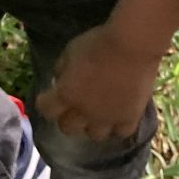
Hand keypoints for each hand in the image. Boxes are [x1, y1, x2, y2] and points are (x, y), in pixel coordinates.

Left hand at [35, 23, 157, 141]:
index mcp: (66, 94)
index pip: (45, 109)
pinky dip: (118, 125)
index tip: (49, 96)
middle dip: (68, 117)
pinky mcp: (130, 117)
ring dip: (93, 124)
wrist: (133, 45)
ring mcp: (108, 118)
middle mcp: (84, 112)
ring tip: (99, 112)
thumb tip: (61, 79)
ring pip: (95, 135)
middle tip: (75, 105)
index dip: (46, 103)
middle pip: (67, 128)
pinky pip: (121, 132)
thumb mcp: (71, 50)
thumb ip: (62, 68)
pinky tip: (119, 114)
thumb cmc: (99, 43)